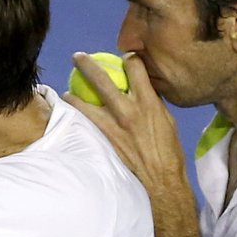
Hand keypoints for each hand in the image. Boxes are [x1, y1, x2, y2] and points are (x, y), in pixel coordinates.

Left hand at [63, 52, 189, 197]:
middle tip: (77, 58)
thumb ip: (152, 101)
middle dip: (87, 65)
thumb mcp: (166, 119)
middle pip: (103, 79)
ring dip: (74, 94)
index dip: (128, 58)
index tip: (123, 58)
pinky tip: (72, 113)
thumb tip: (142, 90)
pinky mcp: (106, 140)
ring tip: (67, 90)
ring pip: (87, 103)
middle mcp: (129, 109)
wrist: (162, 179)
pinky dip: (78, 114)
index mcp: (148, 101)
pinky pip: (87, 122)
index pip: (134, 67)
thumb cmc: (169, 150)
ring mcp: (115, 125)